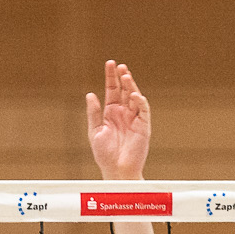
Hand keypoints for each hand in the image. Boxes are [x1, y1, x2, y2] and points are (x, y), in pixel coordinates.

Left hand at [87, 61, 151, 181]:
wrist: (117, 170)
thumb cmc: (105, 155)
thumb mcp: (94, 131)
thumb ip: (93, 113)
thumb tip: (90, 94)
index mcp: (111, 113)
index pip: (112, 90)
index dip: (111, 77)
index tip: (110, 63)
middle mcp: (123, 113)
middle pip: (124, 90)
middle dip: (122, 77)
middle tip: (118, 65)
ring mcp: (134, 119)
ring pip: (134, 97)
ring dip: (131, 86)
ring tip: (125, 75)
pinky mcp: (144, 126)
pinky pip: (143, 110)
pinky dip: (139, 101)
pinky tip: (133, 94)